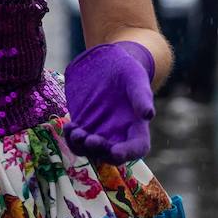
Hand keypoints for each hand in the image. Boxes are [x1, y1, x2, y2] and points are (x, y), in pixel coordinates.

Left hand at [63, 41, 154, 163]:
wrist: (108, 63)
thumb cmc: (127, 71)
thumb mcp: (136, 78)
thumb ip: (141, 96)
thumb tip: (149, 114)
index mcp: (136, 127)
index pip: (137, 147)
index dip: (127, 153)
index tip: (115, 152)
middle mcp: (118, 135)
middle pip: (110, 154)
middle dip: (100, 151)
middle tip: (90, 139)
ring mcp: (100, 132)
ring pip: (91, 150)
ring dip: (82, 147)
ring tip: (75, 132)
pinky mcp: (85, 126)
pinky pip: (77, 140)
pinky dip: (71, 138)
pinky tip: (69, 126)